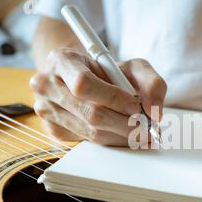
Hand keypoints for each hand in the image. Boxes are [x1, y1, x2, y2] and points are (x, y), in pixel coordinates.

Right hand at [30, 48, 165, 145]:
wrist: (84, 80)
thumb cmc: (108, 72)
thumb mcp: (133, 67)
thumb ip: (151, 82)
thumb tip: (154, 112)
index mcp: (62, 60)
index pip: (84, 84)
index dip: (112, 98)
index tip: (136, 106)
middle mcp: (47, 84)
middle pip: (90, 113)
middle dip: (125, 124)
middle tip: (148, 129)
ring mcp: (46, 109)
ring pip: (91, 132)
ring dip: (122, 136)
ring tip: (141, 133)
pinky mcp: (53, 129)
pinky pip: (87, 141)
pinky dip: (112, 140)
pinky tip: (124, 135)